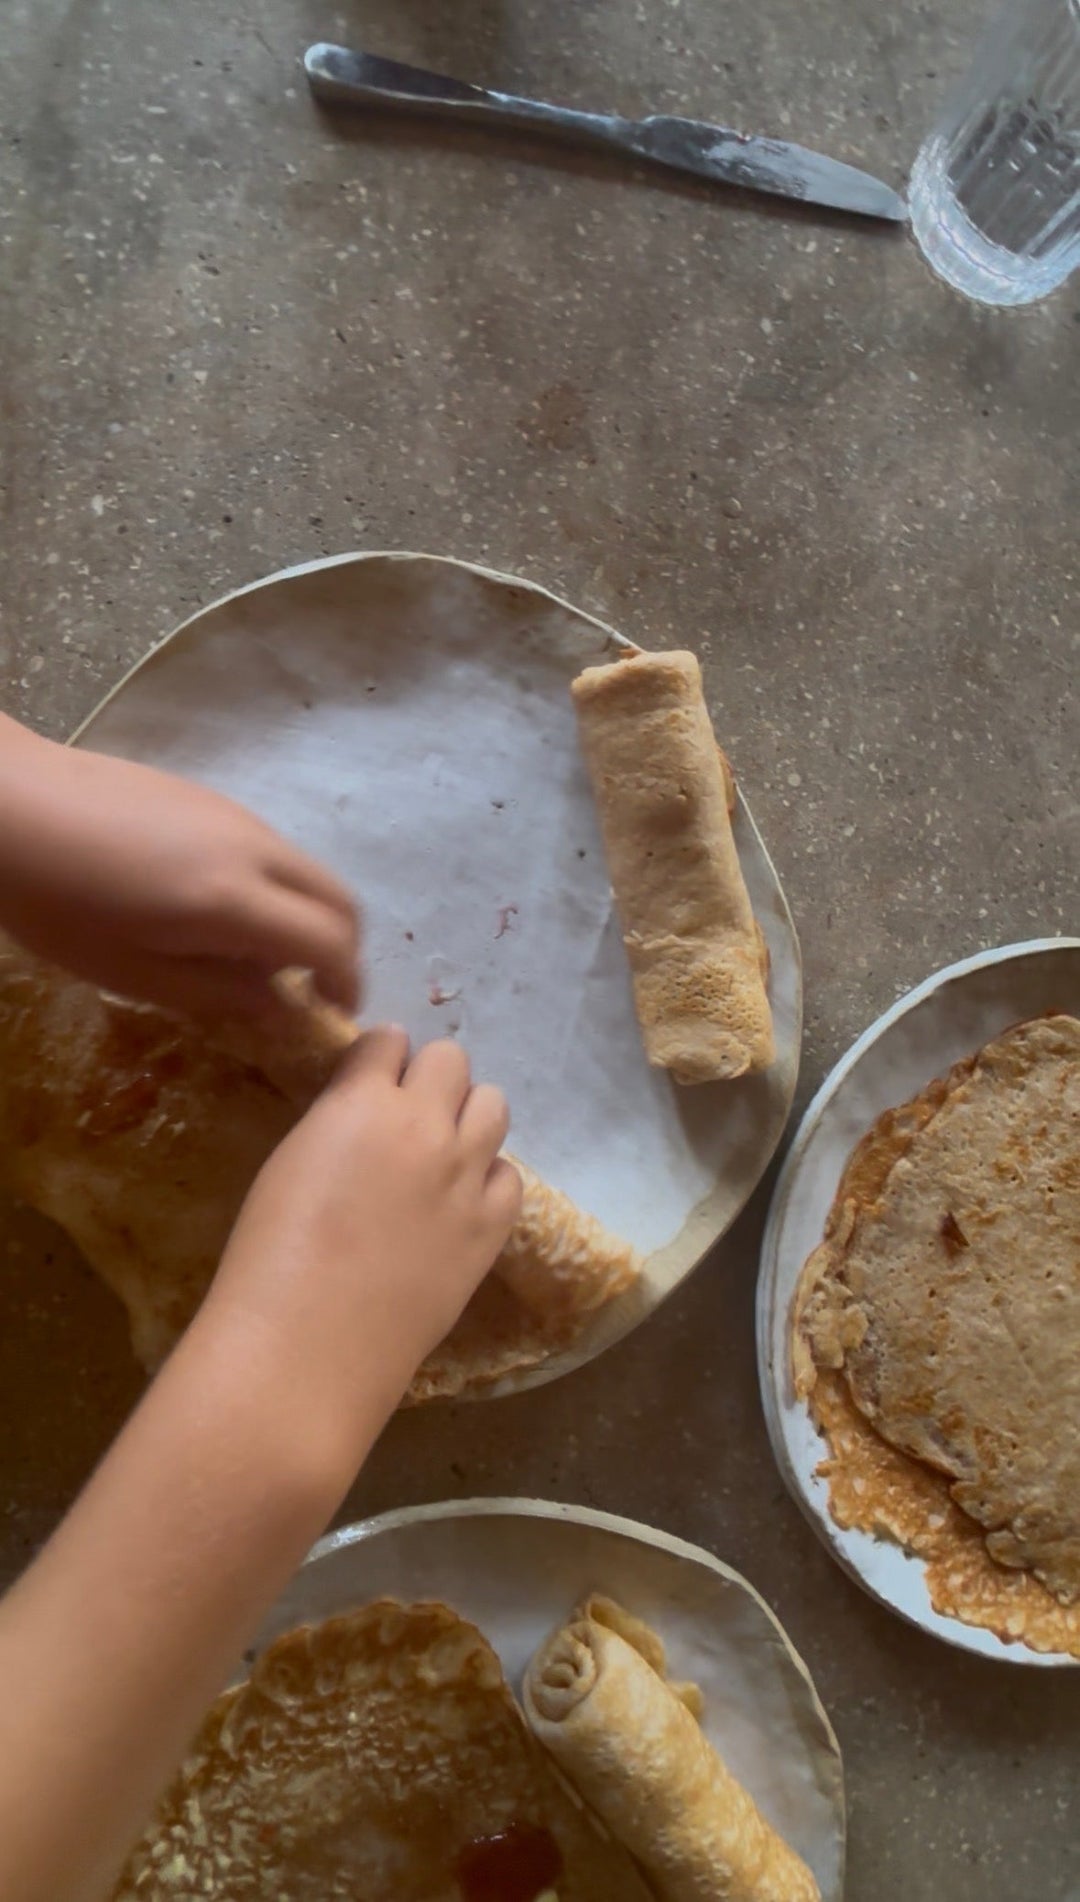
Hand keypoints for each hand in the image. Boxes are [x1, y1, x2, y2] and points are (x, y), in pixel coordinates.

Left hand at [0, 717, 358, 1019]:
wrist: (13, 805)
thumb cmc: (59, 904)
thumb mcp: (134, 973)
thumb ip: (220, 994)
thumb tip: (284, 1009)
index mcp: (235, 900)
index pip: (332, 942)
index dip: (347, 983)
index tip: (332, 1013)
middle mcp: (255, 848)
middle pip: (340, 898)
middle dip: (342, 948)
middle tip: (311, 988)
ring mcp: (238, 815)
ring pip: (308, 870)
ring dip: (307, 915)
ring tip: (258, 954)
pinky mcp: (214, 798)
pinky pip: (273, 848)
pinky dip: (278, 887)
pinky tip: (220, 908)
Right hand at [204, 1027, 521, 1461]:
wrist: (306, 1346)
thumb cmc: (268, 1257)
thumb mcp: (290, 1161)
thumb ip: (336, 1120)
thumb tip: (364, 1110)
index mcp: (362, 1102)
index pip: (389, 1040)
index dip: (378, 1059)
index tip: (370, 1081)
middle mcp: (425, 1125)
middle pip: (451, 1060)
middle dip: (428, 1078)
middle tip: (406, 1117)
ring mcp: (466, 1176)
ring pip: (493, 1105)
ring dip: (467, 1116)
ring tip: (441, 1152)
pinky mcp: (491, 1228)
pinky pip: (510, 1176)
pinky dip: (487, 1179)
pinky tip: (459, 1203)